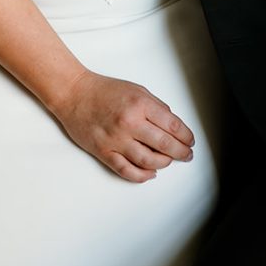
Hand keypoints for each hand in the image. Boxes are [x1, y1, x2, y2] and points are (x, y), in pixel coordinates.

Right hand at [54, 69, 194, 182]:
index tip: (190, 141)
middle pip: (165, 145)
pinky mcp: (104, 152)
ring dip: (164, 164)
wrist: (75, 94)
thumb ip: (156, 106)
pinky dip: (142, 176)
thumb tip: (172, 124)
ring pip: (148, 161)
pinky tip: (151, 173)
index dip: (186, 136)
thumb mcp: (136, 89)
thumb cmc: (105, 90)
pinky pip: (127, 170)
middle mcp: (130, 123)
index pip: (172, 125)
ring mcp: (116, 140)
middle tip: (187, 155)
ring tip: (170, 161)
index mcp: (141, 104)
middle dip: (181, 152)